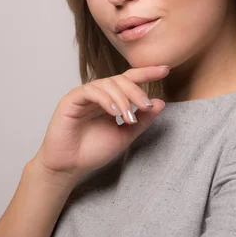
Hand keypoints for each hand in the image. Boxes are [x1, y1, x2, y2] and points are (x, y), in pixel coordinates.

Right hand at [31, 65, 169, 185]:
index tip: (165, 70)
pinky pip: (91, 91)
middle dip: (137, 91)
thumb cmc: (93, 151)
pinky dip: (106, 99)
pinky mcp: (71, 100)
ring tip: (128, 117)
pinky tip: (114, 112)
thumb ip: (142, 120)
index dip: (147, 73)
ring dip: (123, 99)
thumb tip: (160, 103)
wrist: (70, 166)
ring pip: (107, 84)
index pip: (130, 80)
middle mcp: (98, 94)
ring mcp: (84, 95)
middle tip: (146, 105)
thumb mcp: (125, 135)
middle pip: (121, 80)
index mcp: (111, 100)